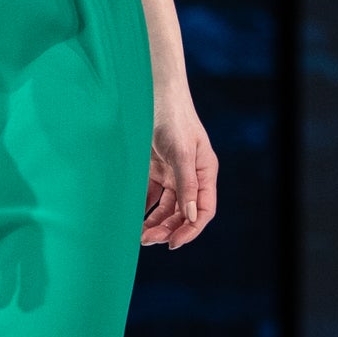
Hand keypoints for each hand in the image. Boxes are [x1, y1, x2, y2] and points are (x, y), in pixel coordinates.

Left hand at [142, 93, 216, 249]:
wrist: (152, 93)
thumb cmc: (172, 117)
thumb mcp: (180, 151)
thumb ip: (186, 184)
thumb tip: (192, 216)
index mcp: (205, 173)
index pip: (204, 210)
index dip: (191, 230)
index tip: (173, 244)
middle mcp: (190, 177)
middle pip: (183, 213)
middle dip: (168, 229)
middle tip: (147, 240)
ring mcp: (172, 174)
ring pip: (166, 209)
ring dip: (155, 223)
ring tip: (140, 236)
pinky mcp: (154, 171)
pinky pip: (150, 197)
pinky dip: (143, 210)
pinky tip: (132, 219)